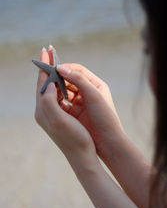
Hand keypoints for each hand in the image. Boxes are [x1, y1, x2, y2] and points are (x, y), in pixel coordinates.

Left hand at [35, 47, 95, 169]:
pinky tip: (66, 82)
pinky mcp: (60, 117)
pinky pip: (58, 97)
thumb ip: (50, 101)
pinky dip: (61, 86)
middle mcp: (44, 111)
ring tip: (57, 63)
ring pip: (52, 90)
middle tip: (50, 53)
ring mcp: (52, 114)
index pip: (42, 83)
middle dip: (48, 68)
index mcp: (43, 110)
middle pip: (45, 84)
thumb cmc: (74, 138)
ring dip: (55, 76)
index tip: (46, 51)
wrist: (82, 156)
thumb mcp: (59, 120)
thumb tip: (48, 84)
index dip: (44, 66)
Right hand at [57, 60, 123, 160]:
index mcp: (96, 85)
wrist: (108, 142)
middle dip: (58, 78)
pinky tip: (50, 100)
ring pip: (65, 92)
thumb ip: (79, 80)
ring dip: (56, 89)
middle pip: (70, 80)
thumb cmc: (105, 117)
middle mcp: (88, 92)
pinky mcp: (75, 113)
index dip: (65, 68)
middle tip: (46, 76)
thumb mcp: (94, 96)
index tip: (53, 68)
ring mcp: (81, 103)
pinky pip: (63, 103)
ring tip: (47, 88)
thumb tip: (60, 67)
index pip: (78, 70)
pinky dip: (56, 101)